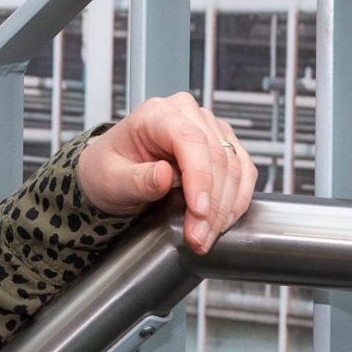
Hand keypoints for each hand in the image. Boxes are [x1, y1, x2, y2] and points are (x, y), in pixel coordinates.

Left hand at [77, 92, 257, 253]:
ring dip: (225, 208)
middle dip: (211, 204)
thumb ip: (135, 179)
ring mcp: (209, 128)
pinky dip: (236, 200)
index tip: (198, 211)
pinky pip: (243, 172)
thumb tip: (164, 176)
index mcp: (156, 114)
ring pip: (234, 167)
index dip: (200, 177)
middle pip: (216, 157)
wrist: (112, 172)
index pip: (189, 140)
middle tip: (198, 238)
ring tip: (205, 237)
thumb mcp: (110, 179)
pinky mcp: (223, 146)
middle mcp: (187, 114)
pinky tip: (222, 222)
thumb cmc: (108, 169)